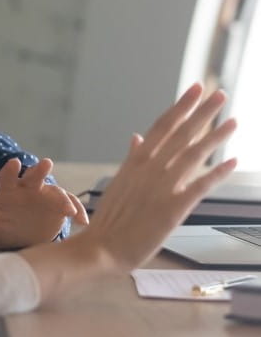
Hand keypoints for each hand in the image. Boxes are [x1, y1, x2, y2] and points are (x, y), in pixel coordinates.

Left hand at [0, 157, 88, 248]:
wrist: (19, 244)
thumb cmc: (0, 229)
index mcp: (9, 189)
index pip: (8, 176)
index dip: (10, 169)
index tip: (13, 163)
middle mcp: (28, 189)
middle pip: (35, 176)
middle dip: (40, 170)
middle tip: (46, 164)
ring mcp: (45, 198)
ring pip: (55, 192)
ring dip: (62, 197)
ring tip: (67, 209)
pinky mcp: (59, 209)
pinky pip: (70, 207)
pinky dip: (77, 211)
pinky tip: (81, 221)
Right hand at [76, 84, 236, 270]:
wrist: (102, 247)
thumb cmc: (111, 218)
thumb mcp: (119, 182)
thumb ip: (132, 158)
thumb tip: (137, 137)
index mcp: (136, 161)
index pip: (162, 126)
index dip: (180, 107)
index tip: (195, 89)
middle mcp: (150, 169)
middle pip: (181, 134)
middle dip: (202, 113)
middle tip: (219, 94)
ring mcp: (161, 187)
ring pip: (193, 155)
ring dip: (215, 137)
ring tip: (233, 121)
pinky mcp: (173, 208)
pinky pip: (200, 187)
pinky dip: (217, 173)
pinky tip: (232, 162)